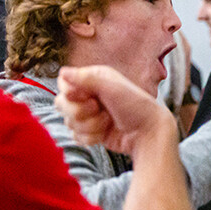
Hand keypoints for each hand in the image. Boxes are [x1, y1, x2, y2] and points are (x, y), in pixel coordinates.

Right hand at [56, 65, 175, 155]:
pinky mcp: (91, 131)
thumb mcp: (112, 88)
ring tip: (108, 122)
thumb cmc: (136, 107)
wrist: (148, 133)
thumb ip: (86, 79)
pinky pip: (75, 136)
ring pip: (68, 122)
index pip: (64, 84)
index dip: (71, 93)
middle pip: (62, 104)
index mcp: (94, 79)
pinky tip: (104, 133)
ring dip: (89, 126)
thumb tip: (62, 71)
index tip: (88, 97)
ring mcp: (89, 114)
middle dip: (80, 112)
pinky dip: (90, 138)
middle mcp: (90, 95)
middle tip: (99, 110)